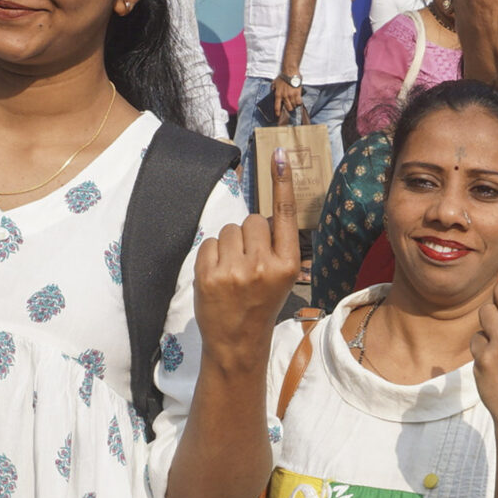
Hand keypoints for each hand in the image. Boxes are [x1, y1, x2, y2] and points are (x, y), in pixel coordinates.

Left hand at [193, 150, 301, 364]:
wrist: (237, 342)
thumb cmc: (260, 305)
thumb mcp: (281, 278)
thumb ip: (275, 247)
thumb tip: (260, 214)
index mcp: (288, 264)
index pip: (284, 215)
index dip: (282, 183)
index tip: (278, 155)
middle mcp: (264, 265)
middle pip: (252, 220)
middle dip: (248, 235)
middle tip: (248, 264)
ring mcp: (235, 270)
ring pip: (229, 229)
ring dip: (228, 245)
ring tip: (233, 272)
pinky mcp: (210, 275)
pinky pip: (209, 242)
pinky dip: (211, 256)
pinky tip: (217, 277)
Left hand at [270, 77, 302, 122]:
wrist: (289, 72)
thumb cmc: (282, 76)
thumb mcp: (275, 82)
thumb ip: (273, 87)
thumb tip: (272, 90)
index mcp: (278, 94)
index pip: (277, 106)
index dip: (278, 112)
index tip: (278, 116)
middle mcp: (284, 96)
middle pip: (288, 108)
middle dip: (290, 108)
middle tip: (291, 106)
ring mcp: (291, 95)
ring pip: (294, 105)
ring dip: (295, 105)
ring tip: (295, 103)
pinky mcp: (297, 93)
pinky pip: (299, 102)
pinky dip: (300, 102)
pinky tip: (299, 100)